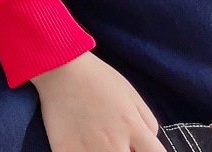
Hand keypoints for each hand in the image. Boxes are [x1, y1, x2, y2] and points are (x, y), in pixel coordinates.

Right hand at [32, 51, 166, 151]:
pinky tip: (84, 145)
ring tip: (101, 143)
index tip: (139, 148)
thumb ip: (149, 124)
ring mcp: (88, 150)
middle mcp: (113, 142)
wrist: (60, 67)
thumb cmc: (97, 78)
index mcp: (132, 126)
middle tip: (119, 143)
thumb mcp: (132, 94)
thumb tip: (151, 146)